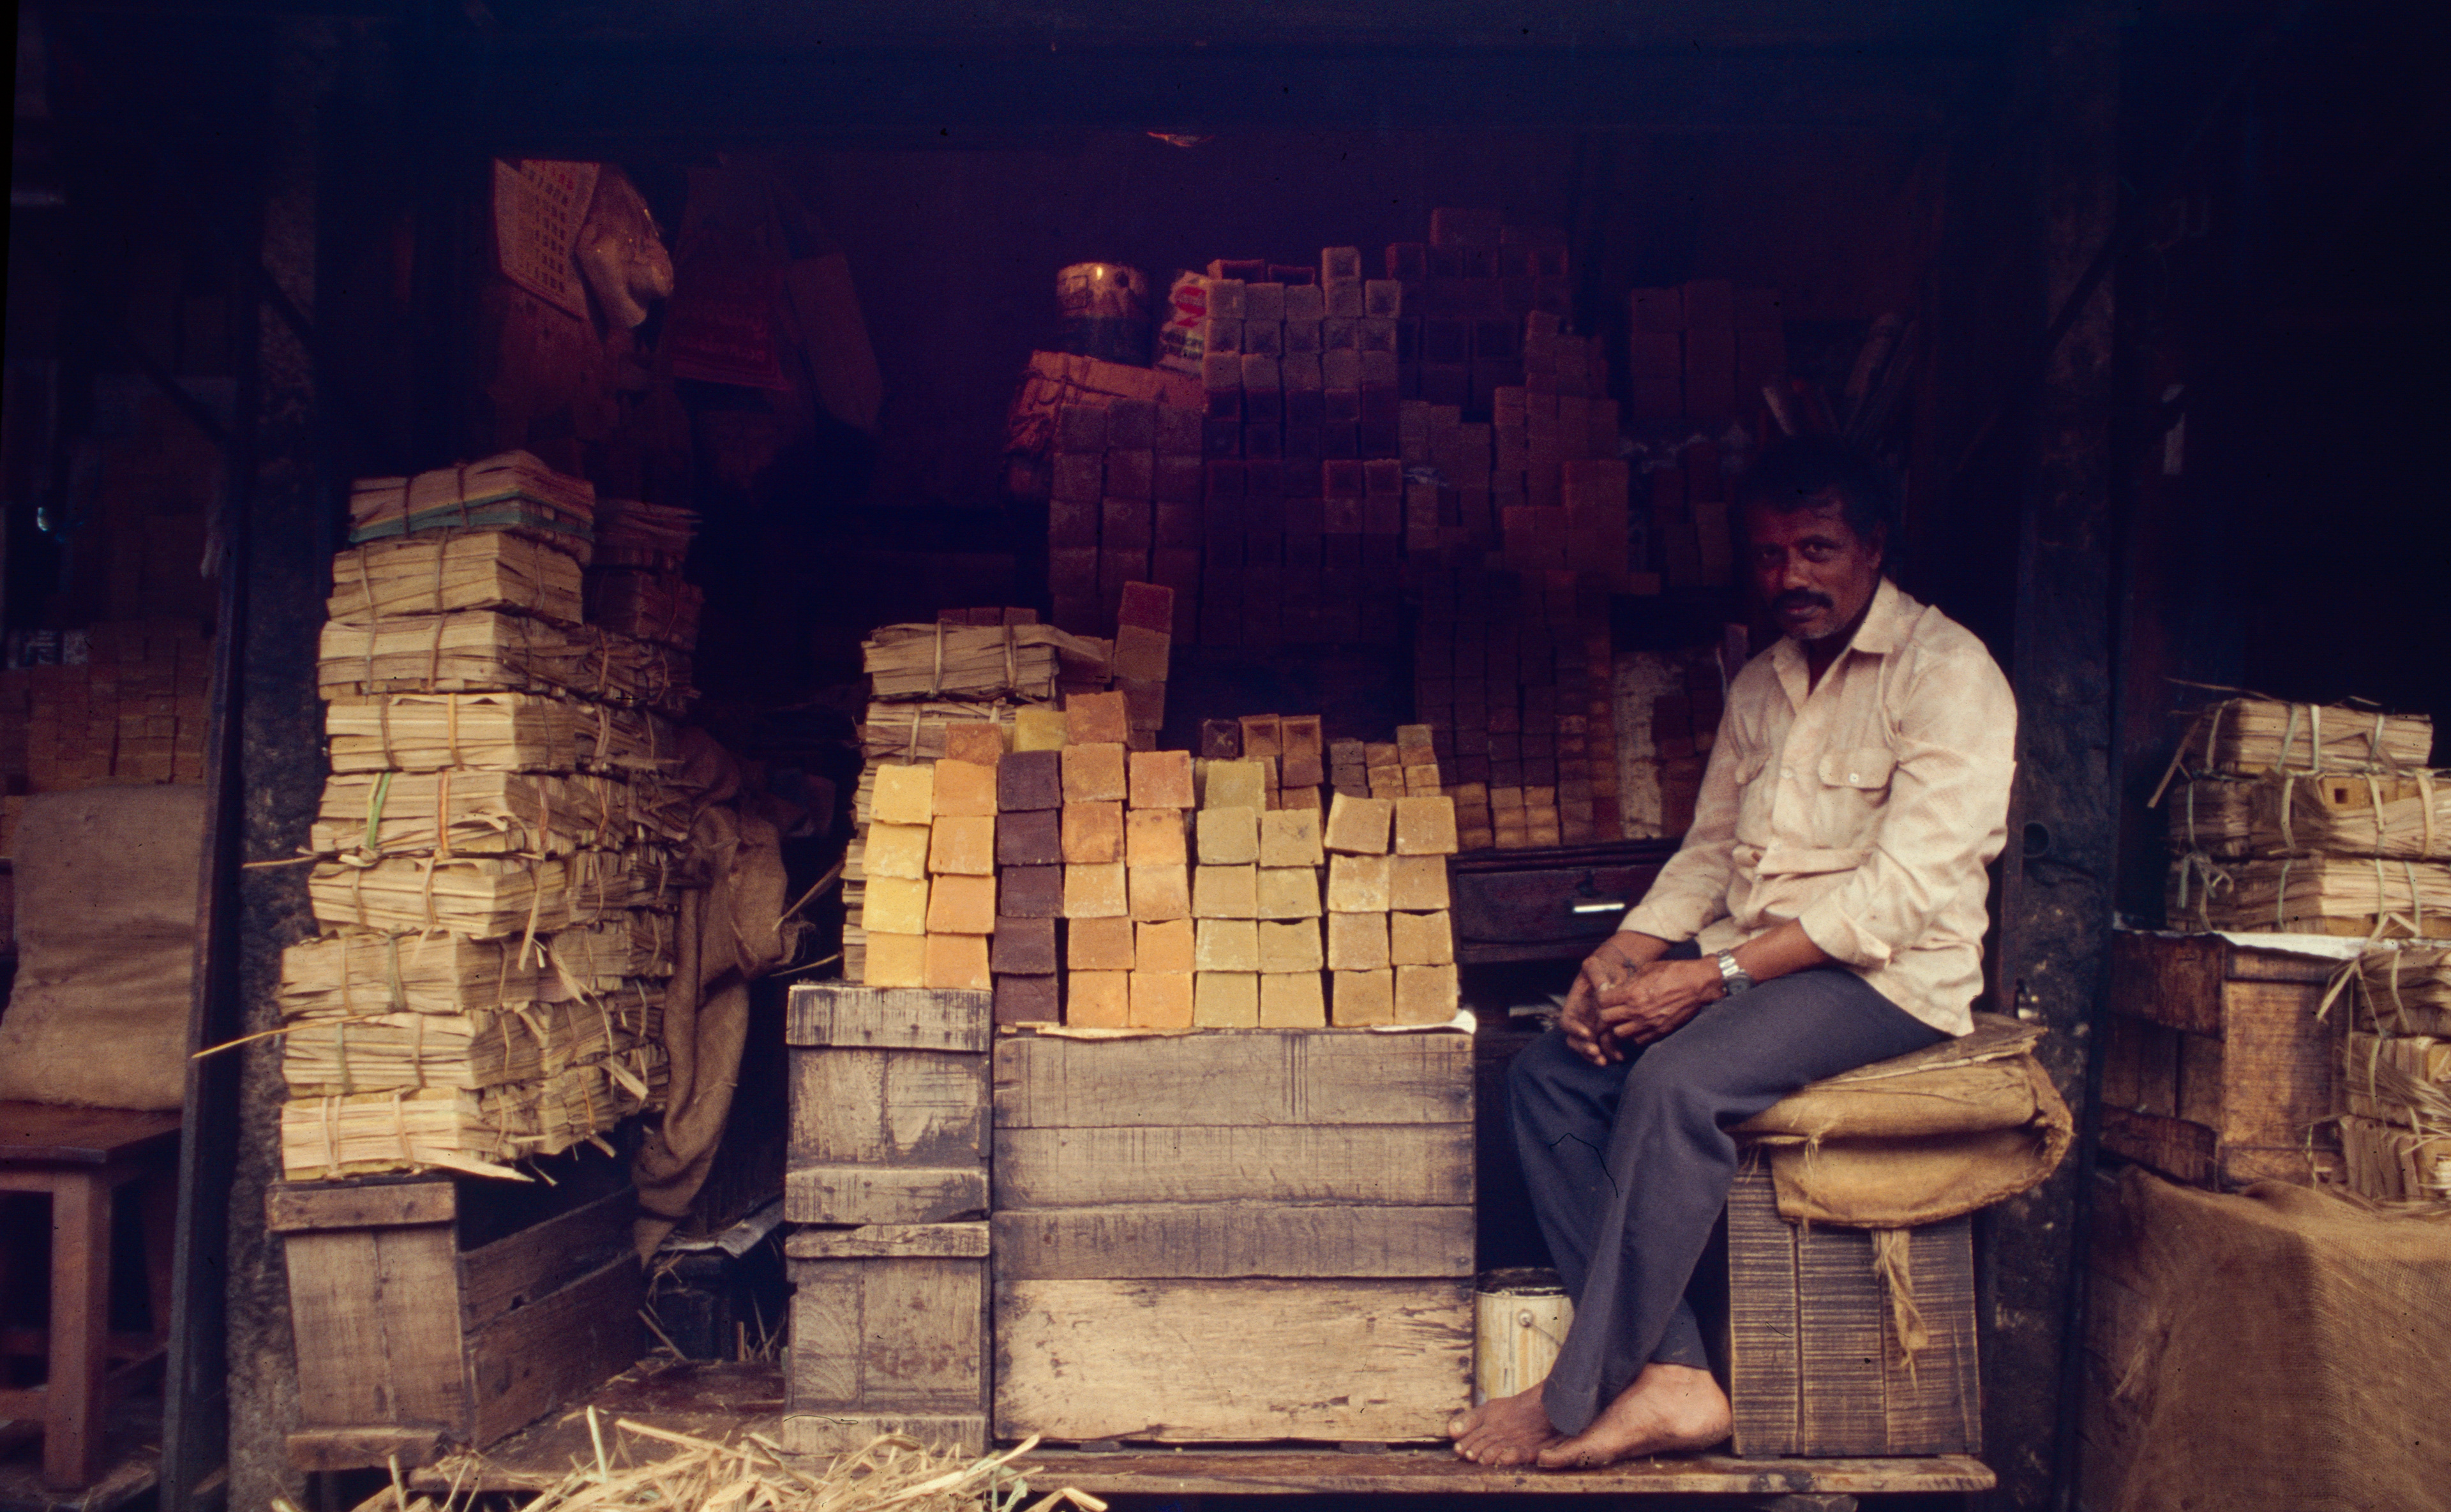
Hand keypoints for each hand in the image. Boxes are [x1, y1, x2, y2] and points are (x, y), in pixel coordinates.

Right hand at [1562, 935, 1654, 1065]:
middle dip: (1583, 1048)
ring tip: (1604, 1060)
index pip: (1566, 1023)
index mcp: (1573, 1007)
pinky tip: (1619, 1056)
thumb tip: (1603, 990)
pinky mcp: (1606, 1033)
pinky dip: (1609, 1054)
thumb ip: (1597, 976)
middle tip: (1595, 1051)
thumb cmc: (1603, 967)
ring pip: (1587, 1048)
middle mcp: (1581, 1021)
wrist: (1617, 971)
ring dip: (1594, 1056)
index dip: (1574, 1029)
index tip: (1586, 1033)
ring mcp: (1592, 1028)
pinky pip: (1604, 1048)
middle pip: (1574, 1041)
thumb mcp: (1596, 966)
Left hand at [1594, 956, 1726, 1045]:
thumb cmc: (1673, 972)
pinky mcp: (1659, 1033)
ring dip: (1619, 1026)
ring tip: (1625, 1019)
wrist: (1698, 984)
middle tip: (1613, 1008)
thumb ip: (1629, 981)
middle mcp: (1637, 1011)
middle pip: (1606, 1019)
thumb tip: (1616, 988)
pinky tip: (1638, 1026)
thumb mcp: (1646, 969)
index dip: (1602, 998)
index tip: (1607, 995)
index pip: (1601, 1001)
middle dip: (1607, 1013)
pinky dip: (1634, 1035)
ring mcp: (1648, 1024)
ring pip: (1619, 1034)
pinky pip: (1637, 1041)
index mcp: (1632, 993)